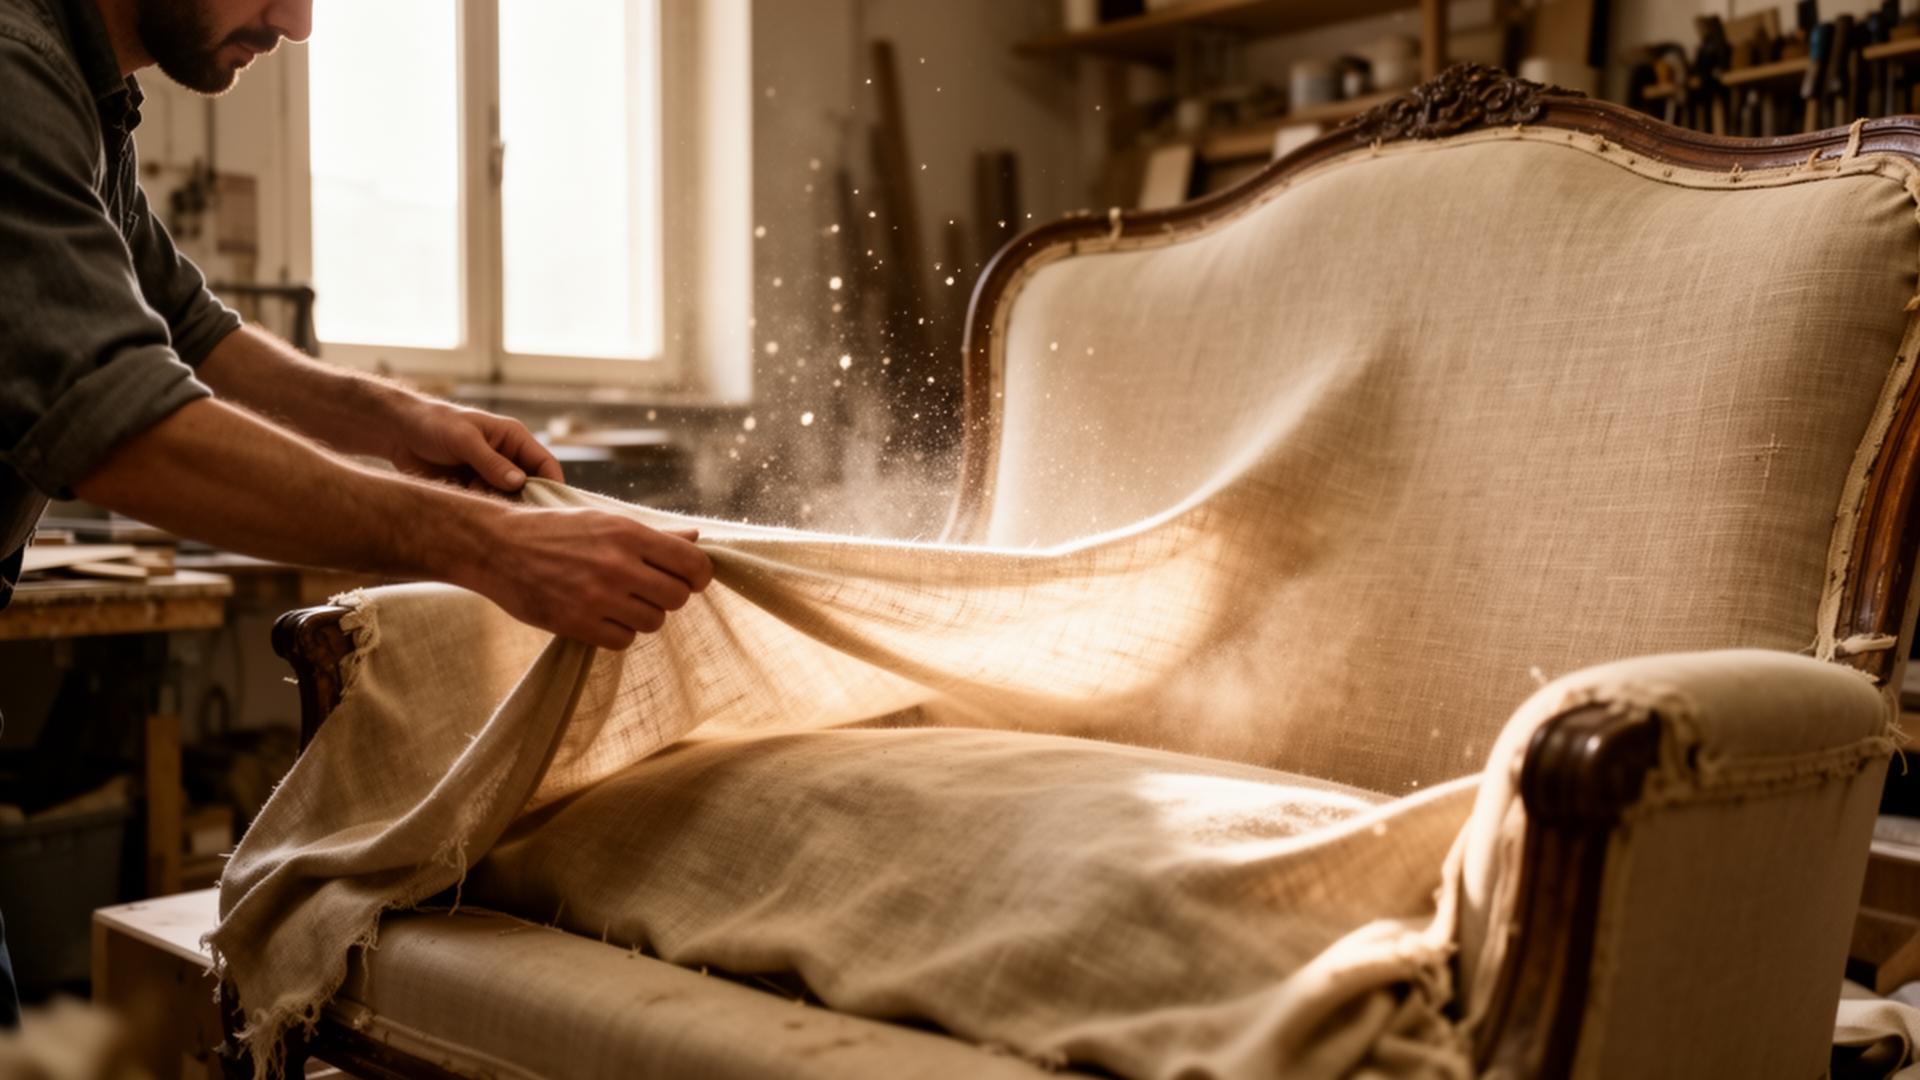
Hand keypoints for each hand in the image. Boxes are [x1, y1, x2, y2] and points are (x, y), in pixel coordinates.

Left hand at [389, 399, 564, 492]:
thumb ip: (491, 462)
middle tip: (509, 511)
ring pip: (509, 499)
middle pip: (531, 486)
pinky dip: (482, 508)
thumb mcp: (464, 440)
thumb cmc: (434, 424)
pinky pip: (488, 504)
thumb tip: (519, 483)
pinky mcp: (474, 487)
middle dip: (523, 500)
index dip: (552, 486)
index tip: (549, 509)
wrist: (398, 432)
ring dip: (498, 505)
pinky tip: (464, 499)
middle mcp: (507, 458)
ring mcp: (491, 475)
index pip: (546, 464)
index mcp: (514, 438)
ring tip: (474, 495)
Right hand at [472, 507, 713, 649]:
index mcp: (628, 533)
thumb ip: (654, 535)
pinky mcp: (577, 623)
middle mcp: (618, 564)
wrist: (497, 546)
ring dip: (643, 616)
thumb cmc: (555, 530)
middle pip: (678, 597)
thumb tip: (697, 539)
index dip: (698, 576)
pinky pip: (624, 640)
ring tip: (620, 601)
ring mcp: (597, 596)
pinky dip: (618, 632)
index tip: (689, 579)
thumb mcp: (604, 520)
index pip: (693, 564)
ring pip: (653, 622)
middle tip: (648, 590)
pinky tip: (602, 616)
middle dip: (669, 596)